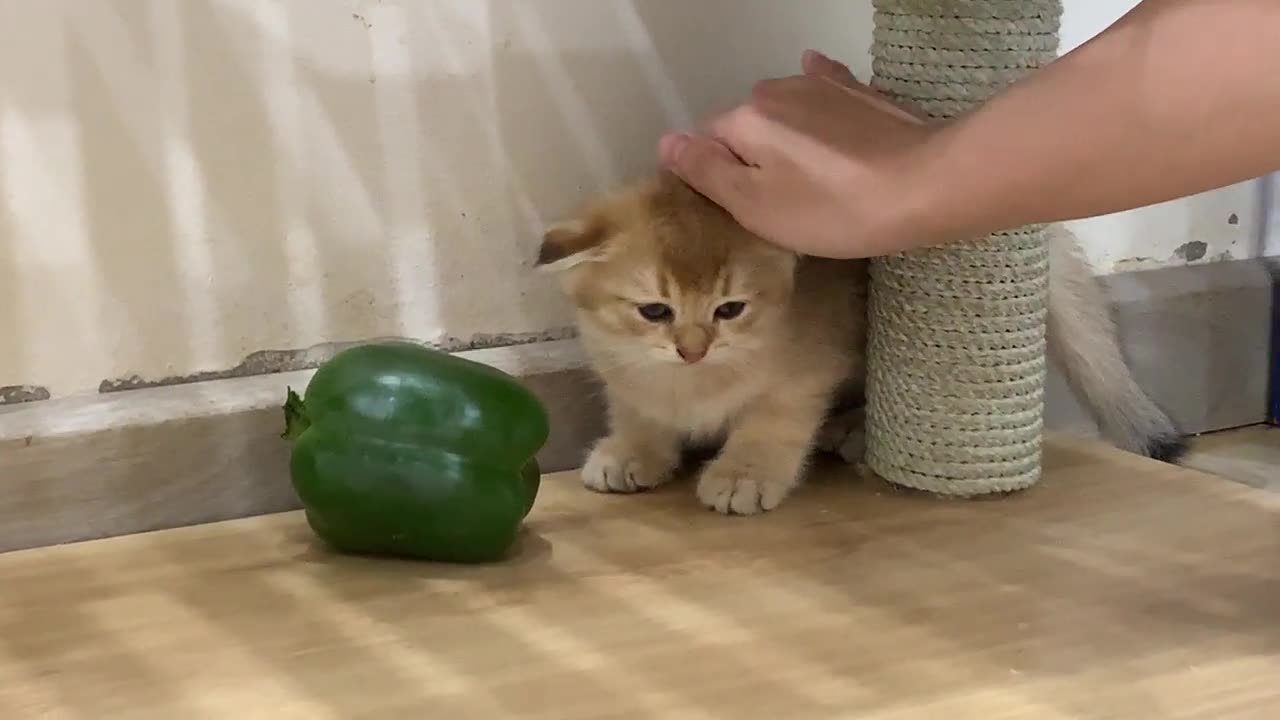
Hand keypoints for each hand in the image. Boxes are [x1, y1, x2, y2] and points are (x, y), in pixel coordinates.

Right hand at [657, 50, 939, 258]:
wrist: (926, 186)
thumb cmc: (834, 209)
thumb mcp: (757, 206)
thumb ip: (706, 172)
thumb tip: (667, 143)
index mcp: (745, 119)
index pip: (706, 144)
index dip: (716, 179)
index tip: (740, 211)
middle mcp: (777, 90)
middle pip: (745, 126)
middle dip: (753, 157)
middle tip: (781, 204)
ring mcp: (822, 85)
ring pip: (783, 112)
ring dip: (786, 137)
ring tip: (812, 177)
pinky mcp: (860, 92)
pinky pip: (823, 91)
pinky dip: (817, 105)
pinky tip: (826, 115)